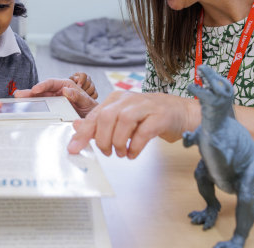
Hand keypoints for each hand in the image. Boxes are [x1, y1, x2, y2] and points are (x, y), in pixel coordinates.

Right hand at [14, 78, 97, 116]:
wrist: (93, 119)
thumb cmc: (90, 107)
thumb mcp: (86, 101)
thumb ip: (77, 96)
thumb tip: (67, 90)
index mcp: (66, 86)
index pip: (51, 83)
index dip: (42, 85)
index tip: (35, 89)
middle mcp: (58, 92)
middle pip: (42, 91)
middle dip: (30, 92)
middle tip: (19, 94)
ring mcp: (55, 101)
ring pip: (40, 99)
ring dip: (29, 100)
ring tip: (17, 100)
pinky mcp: (53, 110)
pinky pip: (43, 108)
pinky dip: (34, 108)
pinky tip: (26, 109)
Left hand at [67, 91, 195, 157]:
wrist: (180, 111)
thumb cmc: (148, 116)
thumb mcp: (122, 117)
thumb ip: (100, 122)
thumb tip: (76, 127)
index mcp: (117, 99)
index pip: (95, 115)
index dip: (83, 133)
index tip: (73, 148)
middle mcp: (129, 99)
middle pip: (107, 116)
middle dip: (102, 139)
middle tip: (107, 152)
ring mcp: (146, 106)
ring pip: (124, 121)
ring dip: (118, 142)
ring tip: (121, 153)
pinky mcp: (160, 116)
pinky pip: (144, 132)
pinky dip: (135, 146)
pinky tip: (133, 153)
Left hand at [69, 72, 97, 98]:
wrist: (71, 94)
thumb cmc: (69, 86)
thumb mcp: (70, 82)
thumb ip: (73, 79)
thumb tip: (77, 79)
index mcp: (81, 75)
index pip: (84, 75)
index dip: (81, 80)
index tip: (78, 86)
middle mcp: (88, 79)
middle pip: (88, 82)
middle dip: (83, 88)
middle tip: (78, 93)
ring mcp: (92, 86)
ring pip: (92, 88)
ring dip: (86, 93)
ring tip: (81, 97)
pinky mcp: (94, 92)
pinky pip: (95, 94)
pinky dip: (91, 97)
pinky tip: (85, 100)